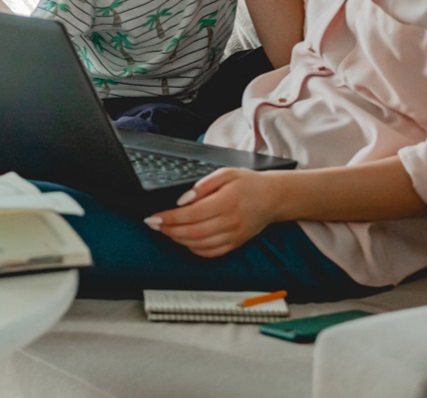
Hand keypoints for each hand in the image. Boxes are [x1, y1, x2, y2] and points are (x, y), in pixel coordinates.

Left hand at [144, 167, 278, 257]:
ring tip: (165, 231)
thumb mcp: (226, 173)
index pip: (191, 214)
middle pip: (192, 232)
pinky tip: (185, 241)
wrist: (273, 198)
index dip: (169, 217)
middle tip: (154, 224)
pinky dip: (194, 249)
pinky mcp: (235, 244)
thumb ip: (203, 185)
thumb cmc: (249, 183)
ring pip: (199, 245)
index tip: (154, 216)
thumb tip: (183, 198)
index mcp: (226, 202)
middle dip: (168, 229)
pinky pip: (210, 253)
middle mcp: (230, 222)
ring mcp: (233, 236)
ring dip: (178, 240)